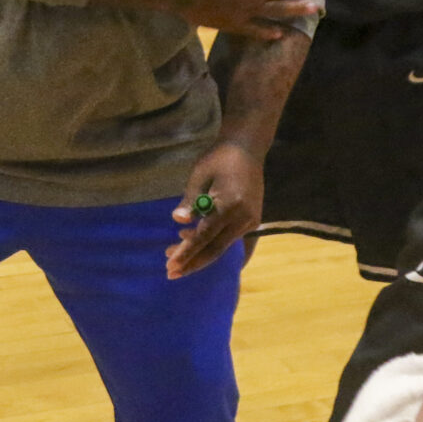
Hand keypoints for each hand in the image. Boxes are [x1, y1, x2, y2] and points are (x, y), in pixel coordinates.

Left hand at [166, 141, 260, 278]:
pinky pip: (228, 237)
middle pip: (215, 249)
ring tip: (172, 254)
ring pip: (221, 245)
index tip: (171, 265)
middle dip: (192, 263)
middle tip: (170, 273)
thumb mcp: (199, 174)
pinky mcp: (252, 221)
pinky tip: (190, 238)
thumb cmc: (219, 158)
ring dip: (198, 253)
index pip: (204, 236)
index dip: (186, 252)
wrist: (247, 148)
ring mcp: (250, 221)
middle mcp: (243, 217)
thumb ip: (190, 200)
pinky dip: (210, 242)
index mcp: (230, 204)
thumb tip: (178, 221)